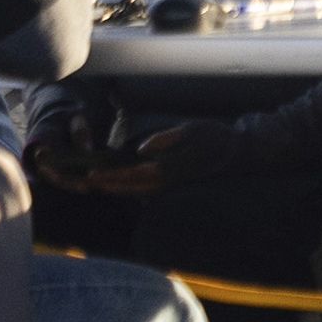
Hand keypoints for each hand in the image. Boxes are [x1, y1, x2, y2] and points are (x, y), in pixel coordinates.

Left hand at [70, 124, 210, 198]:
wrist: (236, 153)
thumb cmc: (214, 136)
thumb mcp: (192, 129)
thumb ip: (166, 138)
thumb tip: (142, 148)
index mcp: (169, 167)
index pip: (133, 173)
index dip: (112, 174)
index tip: (92, 173)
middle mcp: (168, 181)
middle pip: (131, 188)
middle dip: (107, 185)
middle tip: (84, 182)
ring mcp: (171, 186)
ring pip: (137, 193)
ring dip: (116, 190)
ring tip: (97, 185)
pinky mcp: (174, 185)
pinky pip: (147, 192)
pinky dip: (130, 190)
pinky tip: (122, 186)